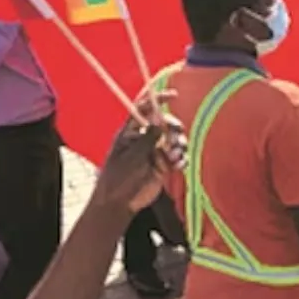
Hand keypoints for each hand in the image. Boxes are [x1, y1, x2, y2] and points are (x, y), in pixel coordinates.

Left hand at [92, 92, 185, 213]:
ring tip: (173, 157)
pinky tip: (178, 165)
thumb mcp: (131, 156)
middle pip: (166, 124)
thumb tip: (159, 121)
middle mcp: (145, 139)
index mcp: (131, 132)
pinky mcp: (164, 166)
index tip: (174, 96)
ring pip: (176, 140)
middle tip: (175, 139)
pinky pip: (179, 157)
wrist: (119, 203)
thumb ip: (147, 138)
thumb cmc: (117, 178)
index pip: (144, 109)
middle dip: (174, 129)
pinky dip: (181, 159)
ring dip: (179, 146)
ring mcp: (155, 152)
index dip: (158, 100)